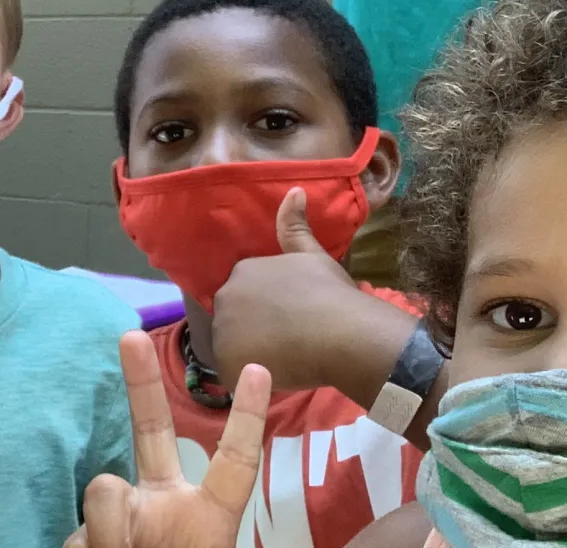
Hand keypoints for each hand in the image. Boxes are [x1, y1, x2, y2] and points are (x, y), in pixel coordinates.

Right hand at [66, 331, 270, 547]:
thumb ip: (136, 517)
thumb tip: (103, 485)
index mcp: (207, 515)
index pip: (235, 461)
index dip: (248, 416)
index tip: (259, 369)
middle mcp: (165, 504)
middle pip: (153, 432)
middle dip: (142, 383)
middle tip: (131, 336)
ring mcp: (125, 516)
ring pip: (105, 491)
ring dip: (107, 530)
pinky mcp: (86, 534)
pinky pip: (77, 531)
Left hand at [211, 188, 413, 393]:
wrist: (343, 334)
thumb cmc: (331, 294)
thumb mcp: (311, 254)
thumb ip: (294, 225)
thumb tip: (293, 189)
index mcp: (242, 270)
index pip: (246, 293)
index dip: (269, 308)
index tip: (292, 316)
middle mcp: (225, 297)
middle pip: (236, 319)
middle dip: (256, 329)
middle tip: (291, 338)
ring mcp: (223, 331)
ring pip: (233, 347)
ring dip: (252, 353)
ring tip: (287, 356)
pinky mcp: (226, 363)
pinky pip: (233, 373)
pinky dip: (251, 376)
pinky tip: (279, 371)